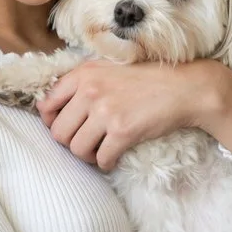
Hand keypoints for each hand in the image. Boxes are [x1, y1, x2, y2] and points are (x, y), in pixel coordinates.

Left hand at [36, 57, 231, 170]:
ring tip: (99, 151)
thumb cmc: (147, 77)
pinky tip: (113, 158)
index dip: (51, 122)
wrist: (185, 87)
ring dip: (87, 156)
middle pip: (58, 132)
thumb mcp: (109, 68)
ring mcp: (105, 112)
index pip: (46, 104)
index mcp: (82, 74)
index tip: (64, 128)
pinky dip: (105, 163)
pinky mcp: (122, 131)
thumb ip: (83, 82)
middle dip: (69, 143)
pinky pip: (101, 159)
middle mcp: (89, 91)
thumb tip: (55, 107)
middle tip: (84, 143)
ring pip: (76, 149)